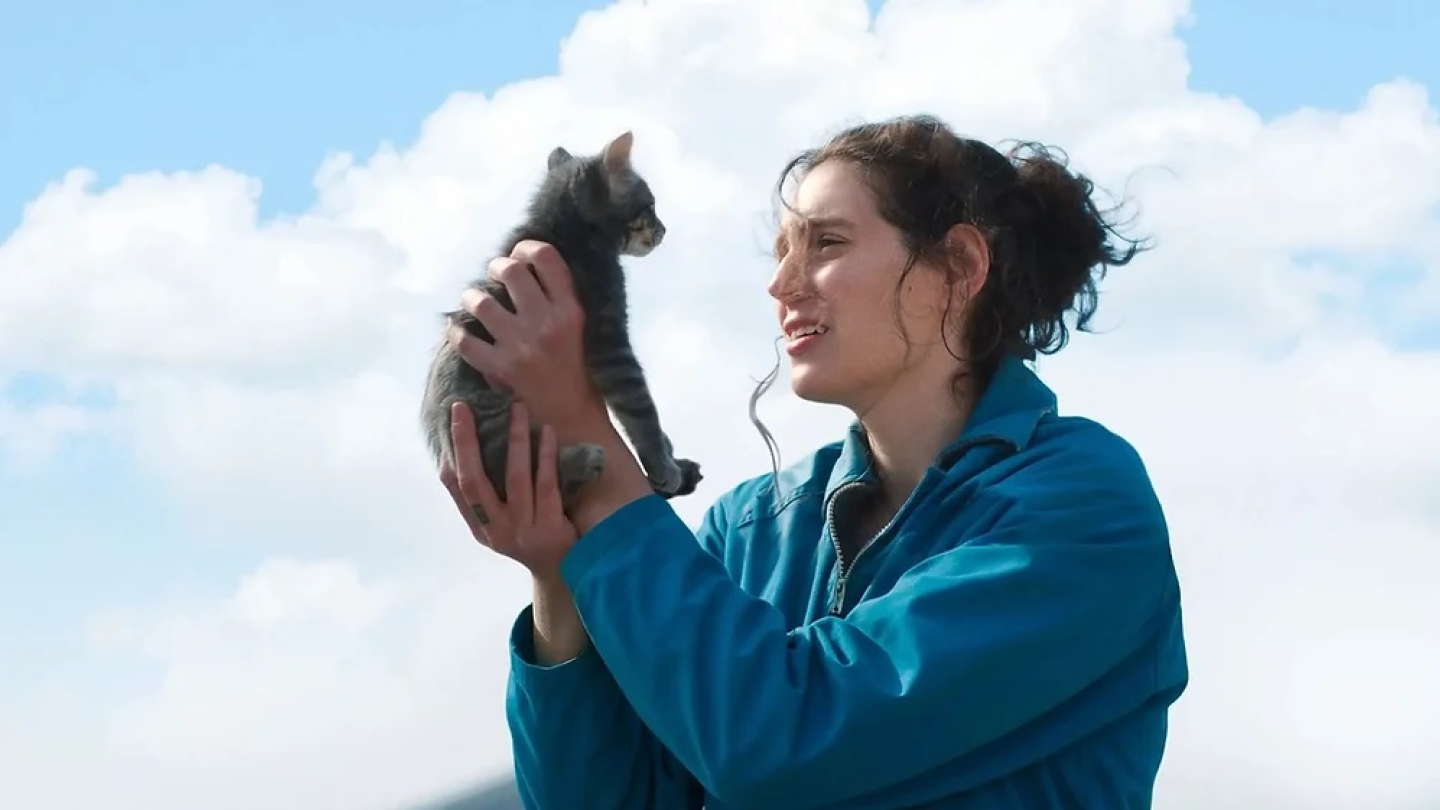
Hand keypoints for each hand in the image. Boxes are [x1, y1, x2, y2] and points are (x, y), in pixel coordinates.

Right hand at [439, 399, 577, 580]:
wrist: (565, 576)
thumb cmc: (532, 539)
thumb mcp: (502, 526)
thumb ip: (486, 499)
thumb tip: (464, 454)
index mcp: (480, 528)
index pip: (456, 487)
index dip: (452, 452)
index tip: (454, 417)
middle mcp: (496, 530)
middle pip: (475, 482)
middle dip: (467, 441)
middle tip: (465, 408)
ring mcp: (523, 531)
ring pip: (514, 478)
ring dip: (515, 440)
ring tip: (516, 408)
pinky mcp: (551, 530)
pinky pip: (546, 486)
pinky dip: (545, 457)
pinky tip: (547, 433)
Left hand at [448, 240, 602, 435]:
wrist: (571, 418)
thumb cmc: (572, 370)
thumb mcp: (577, 329)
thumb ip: (555, 299)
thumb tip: (517, 265)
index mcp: (570, 311)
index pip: (546, 258)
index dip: (526, 247)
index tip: (518, 253)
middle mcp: (547, 325)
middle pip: (511, 272)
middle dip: (496, 267)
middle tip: (493, 275)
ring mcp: (522, 347)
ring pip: (481, 303)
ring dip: (472, 298)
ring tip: (474, 303)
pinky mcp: (502, 370)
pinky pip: (466, 341)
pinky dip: (457, 333)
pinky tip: (459, 331)